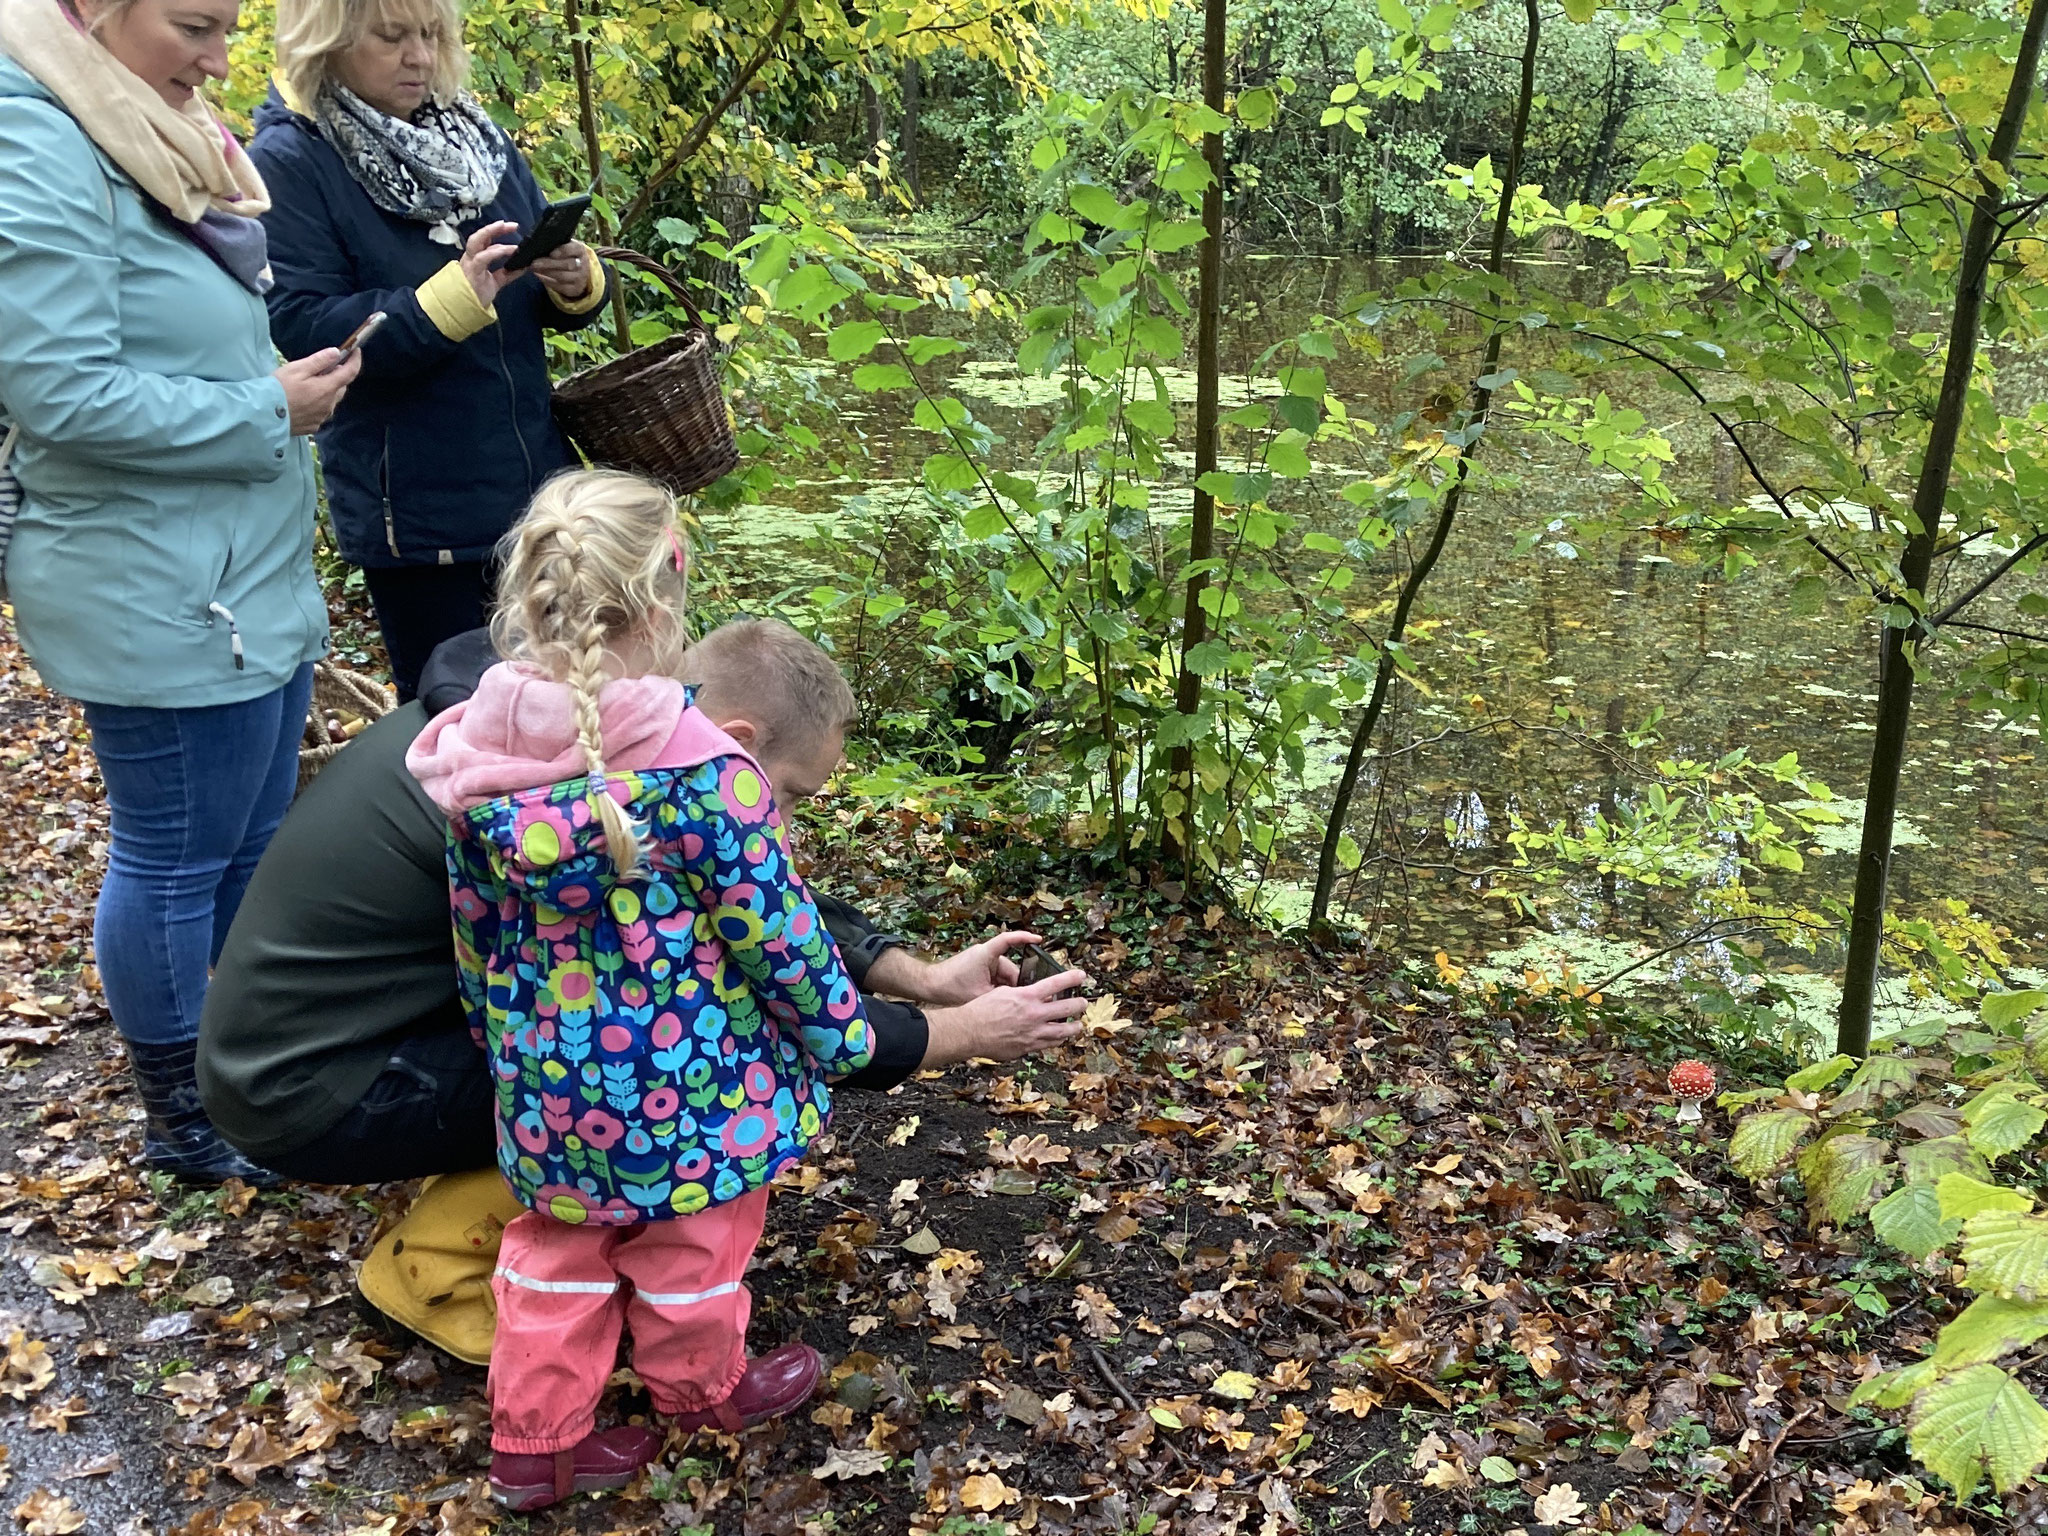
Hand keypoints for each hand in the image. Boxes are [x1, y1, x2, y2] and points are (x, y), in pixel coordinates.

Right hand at [274, 348, 361, 435]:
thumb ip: (319, 361)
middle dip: (338, 376)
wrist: (264, 415)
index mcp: (327, 389)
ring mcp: (322, 417)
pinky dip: (319, 403)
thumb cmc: (279, 389)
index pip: (350, 373)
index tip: (356, 352)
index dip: (355, 361)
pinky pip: (322, 412)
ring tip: (311, 383)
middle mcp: (329, 405)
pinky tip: (305, 400)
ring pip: (332, 401)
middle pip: (341, 387)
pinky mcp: (313, 426)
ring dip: (328, 390)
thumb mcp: (298, 369)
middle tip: (325, 368)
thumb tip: (336, 353)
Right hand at [459, 219, 521, 307]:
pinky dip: (496, 252)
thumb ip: (508, 273)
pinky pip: (483, 257)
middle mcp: (471, 257)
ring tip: (506, 228)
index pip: (485, 239)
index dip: (497, 231)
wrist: (467, 309)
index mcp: (476, 258)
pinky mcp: (472, 271)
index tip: (511, 227)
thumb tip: (524, 266)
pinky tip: (507, 250)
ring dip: (491, 232)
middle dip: (493, 228)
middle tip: (511, 224)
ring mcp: (470, 263)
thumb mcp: (497, 281)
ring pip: (476, 241)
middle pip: (480, 236)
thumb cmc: (478, 294)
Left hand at [528, 239, 592, 299]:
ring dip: (546, 272)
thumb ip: (556, 245)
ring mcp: (580, 278)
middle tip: (534, 263)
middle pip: (567, 264)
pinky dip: (547, 281)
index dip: (562, 251)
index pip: (573, 249)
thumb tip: (538, 245)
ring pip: (562, 276)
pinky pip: (560, 286)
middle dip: (549, 263)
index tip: (551, 253)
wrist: (580, 271)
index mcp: (580, 250)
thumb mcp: (565, 246)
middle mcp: (583, 264)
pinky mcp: (575, 289)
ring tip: (534, 269)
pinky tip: (539, 276)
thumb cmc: (567, 255)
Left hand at [915, 929, 1048, 1005]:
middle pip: (1010, 967)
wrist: (930, 986)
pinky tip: (998, 1001)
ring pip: (1003, 974)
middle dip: (1015, 984)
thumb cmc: (951, 987)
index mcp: (986, 954)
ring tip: (1006, 1003)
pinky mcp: (978, 968)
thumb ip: (1001, 994)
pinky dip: (998, 987)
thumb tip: (1018, 998)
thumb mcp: (980, 994)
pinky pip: (994, 976)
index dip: (1025, 938)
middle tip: (1022, 998)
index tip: (1039, 940)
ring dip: (1005, 988)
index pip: (1009, 940)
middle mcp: (985, 954)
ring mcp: (981, 961)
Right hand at [922, 970, 1091, 1067]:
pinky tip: (1059, 1038)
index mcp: (1027, 996)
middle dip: (1079, 1004)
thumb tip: (1037, 994)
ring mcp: (1033, 1033)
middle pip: (1067, 1008)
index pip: (1057, 983)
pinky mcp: (1028, 1047)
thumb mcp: (1004, 992)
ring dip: (1074, 1027)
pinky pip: (1049, 1044)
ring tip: (1079, 1024)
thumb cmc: (982, 1009)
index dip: (1073, 978)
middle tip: (1083, 1002)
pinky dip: (1057, 1040)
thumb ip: (1023, 993)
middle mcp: (1034, 1014)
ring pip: (1063, 1031)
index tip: (1082, 975)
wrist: (969, 1031)